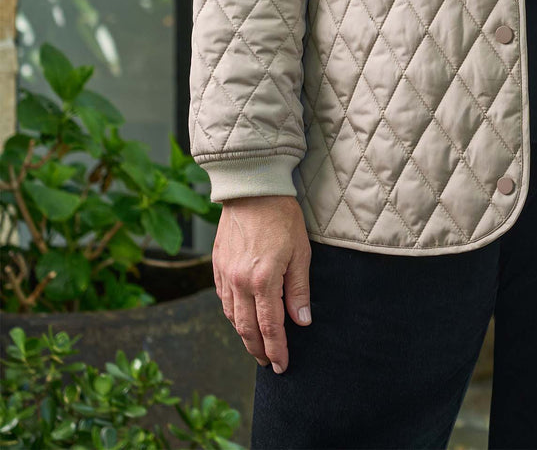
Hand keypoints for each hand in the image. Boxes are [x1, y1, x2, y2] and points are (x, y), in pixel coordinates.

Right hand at [213, 195, 312, 373]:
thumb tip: (301, 322)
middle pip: (246, 329)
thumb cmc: (281, 216)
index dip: (277, 350)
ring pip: (231, 317)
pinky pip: (223, 299)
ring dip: (244, 336)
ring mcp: (225, 274)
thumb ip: (299, 289)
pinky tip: (240, 318)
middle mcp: (240, 282)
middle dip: (259, 350)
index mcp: (263, 280)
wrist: (252, 188)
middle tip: (270, 363)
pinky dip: (232, 315)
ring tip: (257, 347)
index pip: (270, 327)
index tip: (282, 366)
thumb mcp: (300, 251)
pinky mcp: (217, 265)